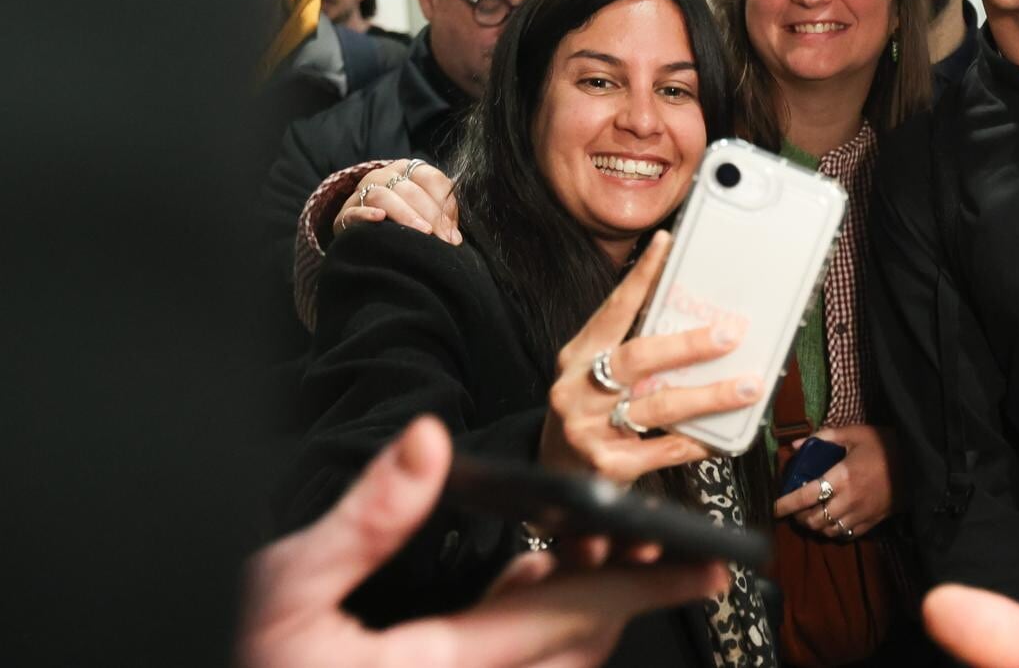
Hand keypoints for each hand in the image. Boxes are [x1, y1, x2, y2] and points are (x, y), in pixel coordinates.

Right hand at [239, 415, 728, 667]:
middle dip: (631, 594)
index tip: (705, 568)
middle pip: (579, 646)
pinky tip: (535, 572)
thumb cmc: (244, 667)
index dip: (644, 587)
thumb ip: (367, 519)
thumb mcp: (285, 589)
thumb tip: (430, 442)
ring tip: (609, 543)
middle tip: (672, 548)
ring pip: (555, 660)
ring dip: (588, 604)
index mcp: (445, 667)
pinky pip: (515, 662)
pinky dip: (541, 618)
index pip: (570, 620)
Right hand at [334, 158, 460, 242]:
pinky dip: (367, 213)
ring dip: (406, 215)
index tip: (454, 232)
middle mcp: (385, 174)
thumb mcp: (425, 212)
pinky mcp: (346, 211)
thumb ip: (441, 216)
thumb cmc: (404, 219)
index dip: (446, 204)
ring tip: (423, 232)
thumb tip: (454, 237)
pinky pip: (354, 209)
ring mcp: (363, 190)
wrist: (365, 231)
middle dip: (431, 216)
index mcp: (409, 170)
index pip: (432, 179)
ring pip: (384, 195)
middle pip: (411, 190)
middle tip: (444, 240)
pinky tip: (380, 218)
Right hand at [540, 231, 762, 484]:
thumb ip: (632, 350)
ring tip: (747, 386)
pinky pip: (663, 450)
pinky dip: (696, 442)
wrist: (555, 472)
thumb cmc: (589, 412)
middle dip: (689, 345)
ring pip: (659, 405)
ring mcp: (588, 429)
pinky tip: (721, 437)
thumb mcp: (595, 374)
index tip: (667, 245)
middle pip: (638, 357)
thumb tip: (695, 319)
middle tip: (731, 335)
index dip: (640, 277)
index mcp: (579, 356)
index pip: (613, 310)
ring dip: (709, 395)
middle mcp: (578, 388)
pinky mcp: (606, 466)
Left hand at [772, 424, 898, 538]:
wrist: (918, 462)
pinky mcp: (872, 522)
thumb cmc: (884, 444)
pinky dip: (833, 531)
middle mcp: (849, 500)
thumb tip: (796, 445)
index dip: (786, 504)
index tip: (773, 507)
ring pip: (828, 530)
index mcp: (843, 476)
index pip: (806, 496)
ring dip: (814, 526)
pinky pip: (846, 535)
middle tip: (793, 508)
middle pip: (814, 519)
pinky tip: (830, 521)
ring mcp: (861, 514)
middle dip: (799, 517)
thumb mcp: (854, 434)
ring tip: (810, 515)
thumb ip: (824, 438)